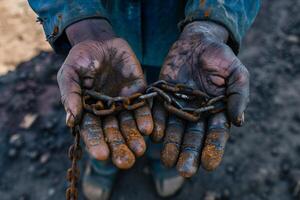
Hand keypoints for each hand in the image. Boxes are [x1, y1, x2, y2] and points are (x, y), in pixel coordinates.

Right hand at [57, 19, 152, 168]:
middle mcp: (108, 111)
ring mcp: (124, 103)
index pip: (92, 131)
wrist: (101, 41)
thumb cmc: (81, 59)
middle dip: (119, 148)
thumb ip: (70, 94)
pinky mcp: (138, 93)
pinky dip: (146, 118)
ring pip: (130, 124)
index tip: (102, 155)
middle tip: (126, 162)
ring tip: (140, 149)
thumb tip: (71, 120)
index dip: (97, 143)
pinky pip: (143, 108)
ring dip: (135, 137)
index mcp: (89, 111)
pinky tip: (149, 129)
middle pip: (113, 133)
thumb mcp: (70, 73)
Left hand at [152, 21, 248, 176]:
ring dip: (171, 145)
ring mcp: (179, 106)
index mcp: (216, 111)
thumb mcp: (236, 72)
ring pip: (174, 129)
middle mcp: (196, 113)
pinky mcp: (163, 96)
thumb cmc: (220, 56)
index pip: (215, 134)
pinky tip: (154, 136)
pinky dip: (156, 123)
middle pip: (193, 137)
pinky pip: (158, 112)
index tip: (209, 165)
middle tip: (184, 171)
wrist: (196, 41)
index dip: (213, 149)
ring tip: (166, 160)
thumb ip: (238, 95)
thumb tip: (239, 121)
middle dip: (189, 154)